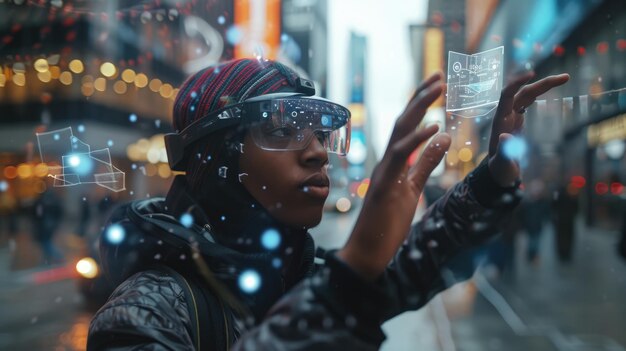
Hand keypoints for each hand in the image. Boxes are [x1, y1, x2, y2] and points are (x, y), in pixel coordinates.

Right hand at [338, 73, 450, 280]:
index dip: (421, 104)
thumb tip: (443, 137)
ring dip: (419, 107)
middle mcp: (386, 163)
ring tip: (438, 86)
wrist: (367, 254)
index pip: (407, 127)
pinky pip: (399, 158)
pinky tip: (434, 125)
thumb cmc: (386, 225)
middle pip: (402, 121)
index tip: (437, 84)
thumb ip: (425, 164)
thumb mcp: (412, 190)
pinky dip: (416, 140)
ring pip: (399, 131)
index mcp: (393, 164)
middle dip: (421, 96)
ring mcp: (383, 172)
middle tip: (439, 73)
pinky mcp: (383, 186)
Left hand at [488, 72, 569, 185]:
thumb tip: (505, 137)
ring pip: (526, 95)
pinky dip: (538, 93)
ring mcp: (510, 116)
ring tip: (564, 78)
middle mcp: (504, 115)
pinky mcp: (516, 119)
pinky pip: (526, 101)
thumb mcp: (503, 165)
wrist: (499, 172)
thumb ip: (504, 153)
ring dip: (543, 85)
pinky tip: (547, 88)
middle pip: (522, 93)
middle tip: (565, 77)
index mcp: (500, 123)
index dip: (517, 84)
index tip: (532, 74)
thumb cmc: (500, 170)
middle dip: (542, 83)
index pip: (506, 96)